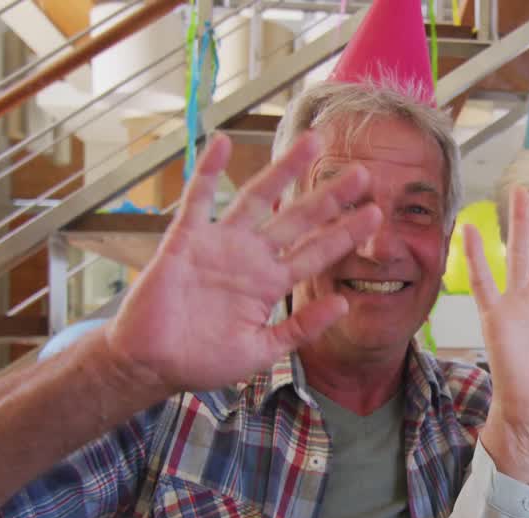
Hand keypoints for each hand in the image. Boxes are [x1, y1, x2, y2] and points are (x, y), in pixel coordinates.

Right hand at [105, 132, 381, 394]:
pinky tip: (224, 142)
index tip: (376, 214)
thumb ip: (301, 327)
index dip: (345, 234)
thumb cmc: (204, 361)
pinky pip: (198, 199)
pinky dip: (208, 170)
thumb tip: (343, 303)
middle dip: (329, 196)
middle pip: (297, 219)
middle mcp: (251, 258)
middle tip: (363, 172)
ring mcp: (219, 245)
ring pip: (258, 198)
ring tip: (313, 143)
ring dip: (284, 170)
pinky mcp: (185, 240)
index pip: (317, 253)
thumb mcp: (262, 350)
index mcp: (271, 284)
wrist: (152, 365)